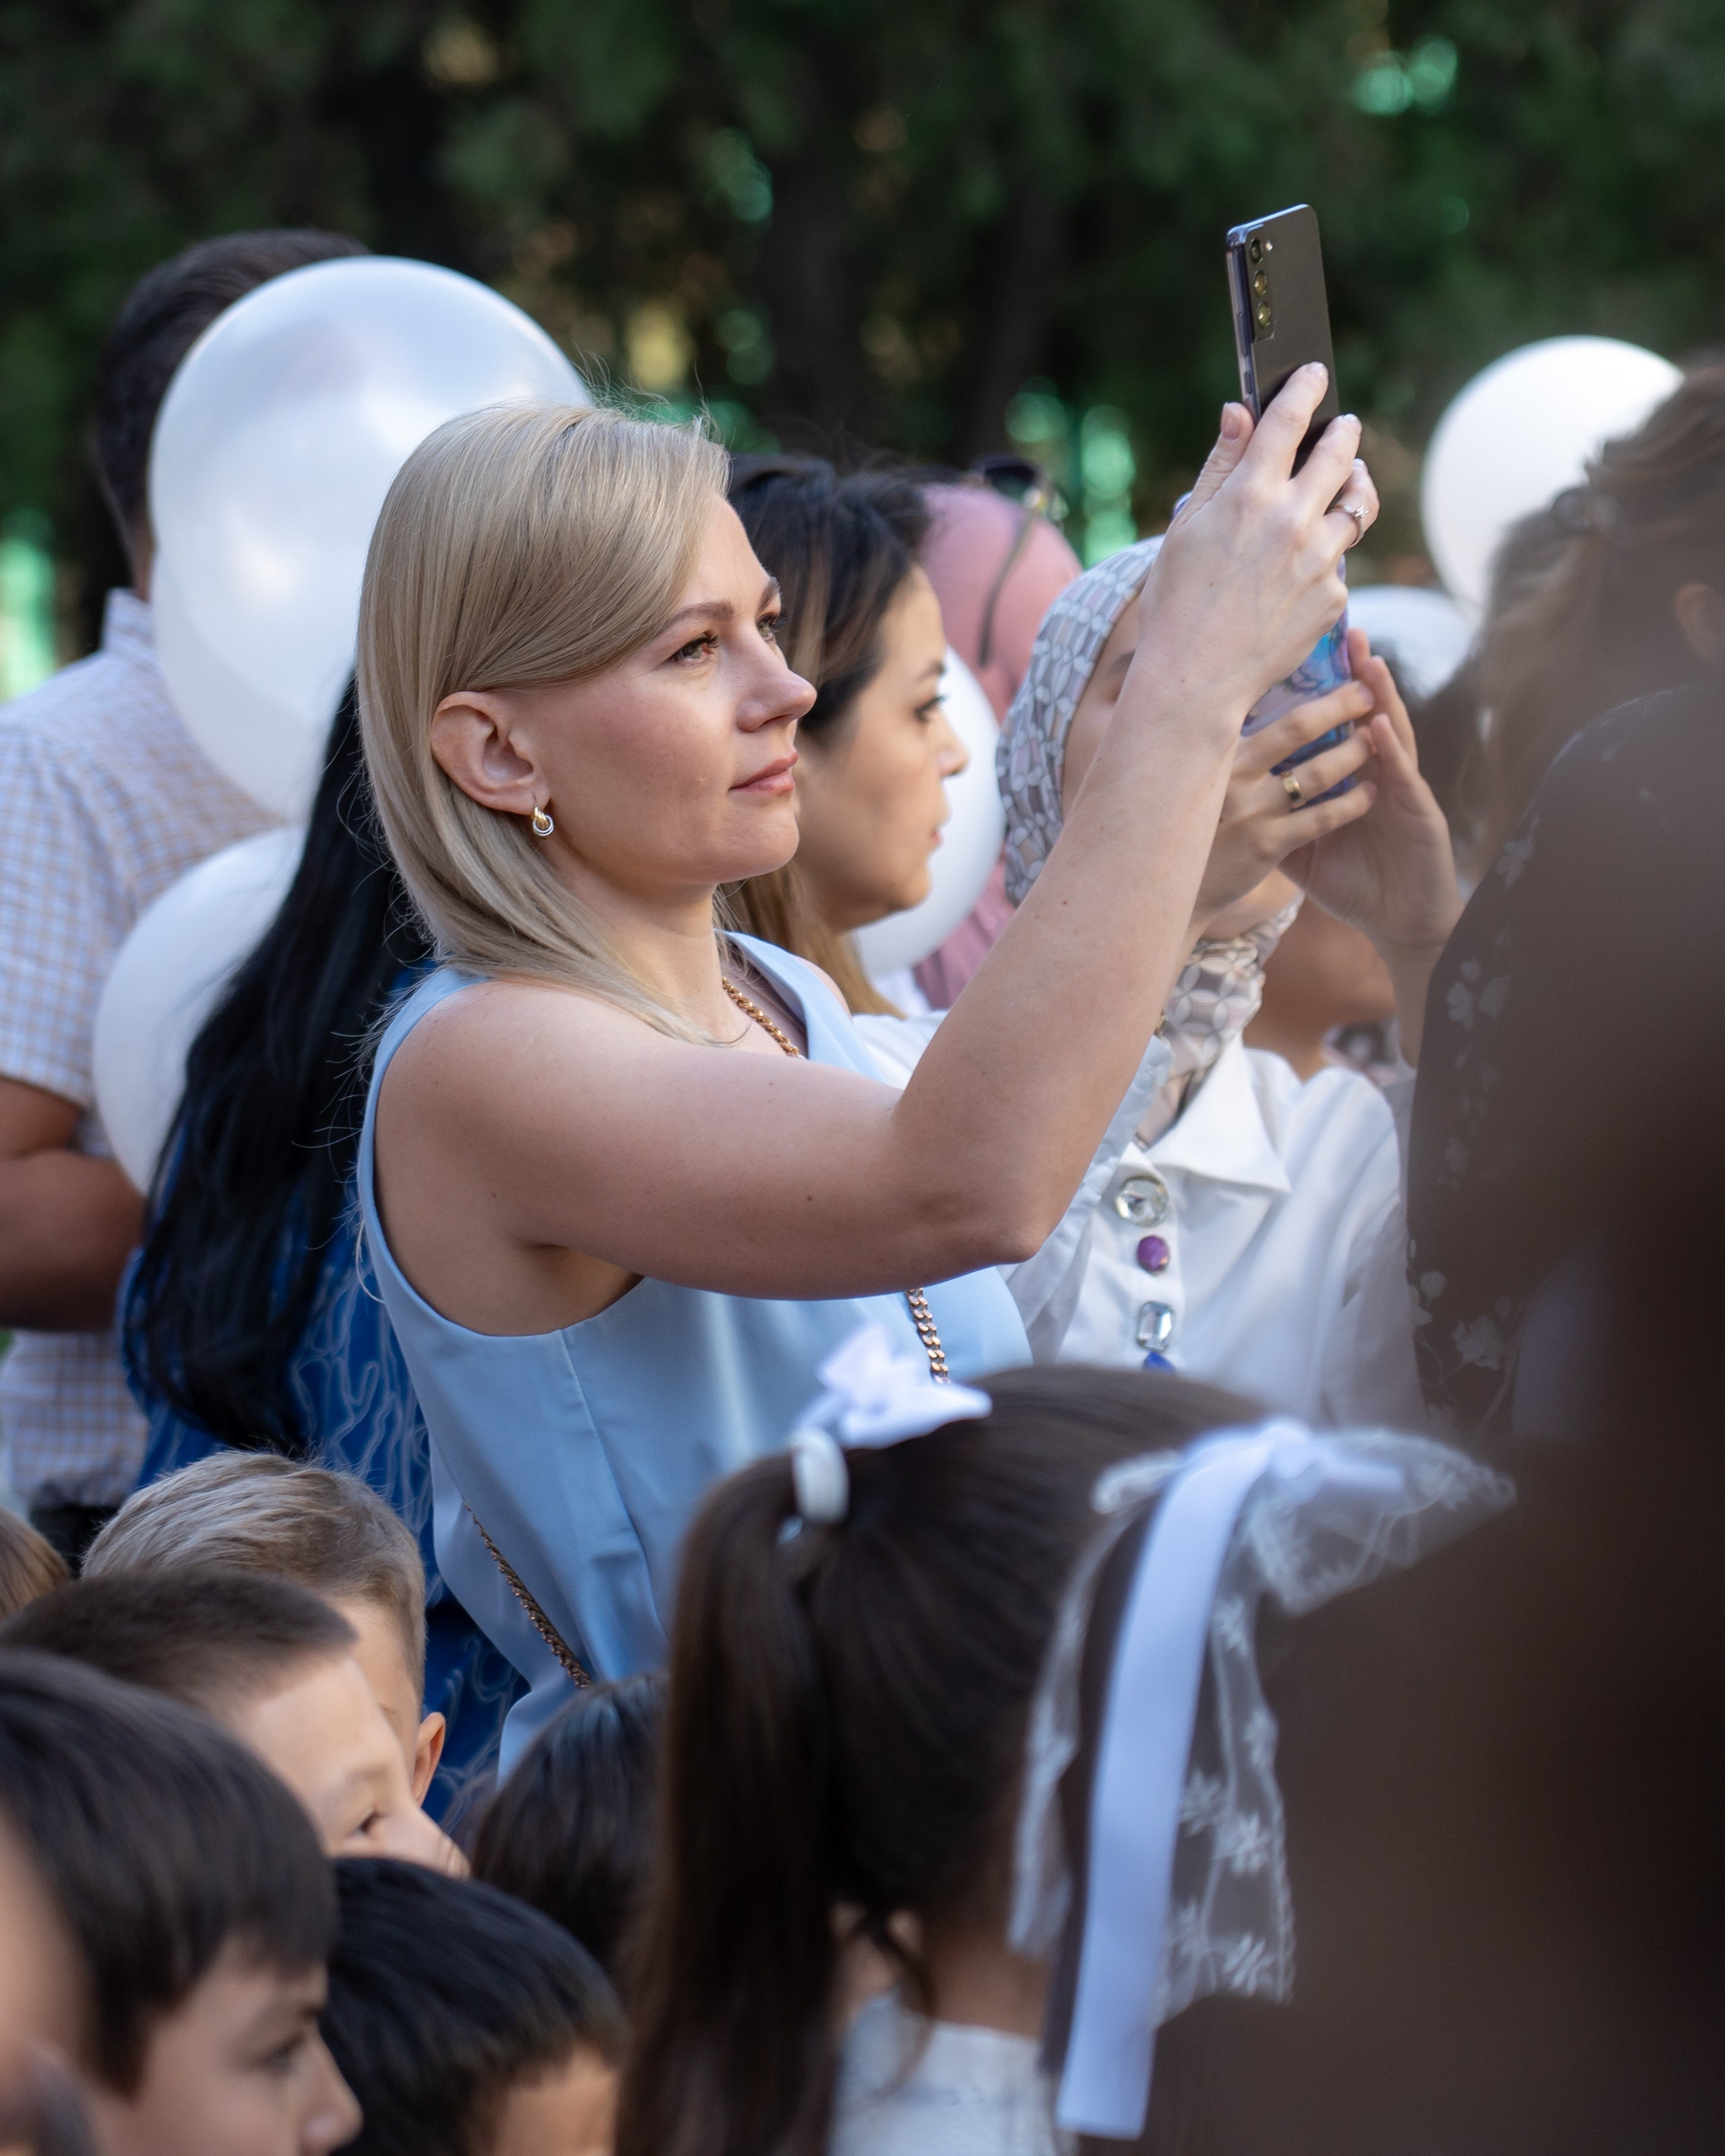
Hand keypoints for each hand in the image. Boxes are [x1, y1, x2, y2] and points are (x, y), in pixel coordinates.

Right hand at [1135, 366, 1379, 720]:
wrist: (1194, 680)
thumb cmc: (1176, 604)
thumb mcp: (1185, 528)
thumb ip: (1219, 466)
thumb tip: (1239, 413)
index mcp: (1249, 494)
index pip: (1289, 420)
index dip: (1305, 388)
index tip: (1314, 374)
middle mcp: (1291, 520)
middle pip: (1339, 454)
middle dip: (1343, 432)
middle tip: (1343, 426)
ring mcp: (1318, 559)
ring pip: (1357, 505)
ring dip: (1354, 486)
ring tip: (1348, 482)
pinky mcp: (1332, 595)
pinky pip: (1340, 561)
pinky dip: (1327, 554)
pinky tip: (1305, 565)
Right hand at [1186, 677, 1376, 935]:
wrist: (1166, 887)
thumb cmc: (1182, 826)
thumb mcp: (1187, 779)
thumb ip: (1211, 745)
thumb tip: (1228, 703)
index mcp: (1215, 752)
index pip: (1263, 702)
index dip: (1301, 684)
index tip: (1331, 666)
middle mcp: (1232, 775)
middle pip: (1298, 727)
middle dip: (1340, 705)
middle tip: (1367, 692)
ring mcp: (1251, 811)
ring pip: (1318, 772)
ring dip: (1353, 753)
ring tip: (1373, 742)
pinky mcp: (1267, 846)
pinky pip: (1322, 818)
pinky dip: (1352, 803)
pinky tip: (1369, 793)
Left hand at [1280, 631, 1462, 1062]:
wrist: (1399, 923)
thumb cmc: (1352, 884)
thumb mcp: (1300, 851)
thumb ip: (1271, 821)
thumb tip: (1217, 807)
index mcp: (1347, 778)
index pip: (1330, 726)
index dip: (1316, 689)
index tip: (1293, 650)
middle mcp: (1375, 773)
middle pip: (1360, 716)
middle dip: (1349, 674)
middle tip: (1338, 628)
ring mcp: (1400, 789)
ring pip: (1388, 733)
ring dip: (1378, 696)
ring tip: (1365, 658)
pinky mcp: (1418, 812)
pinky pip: (1403, 777)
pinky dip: (1393, 750)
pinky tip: (1382, 725)